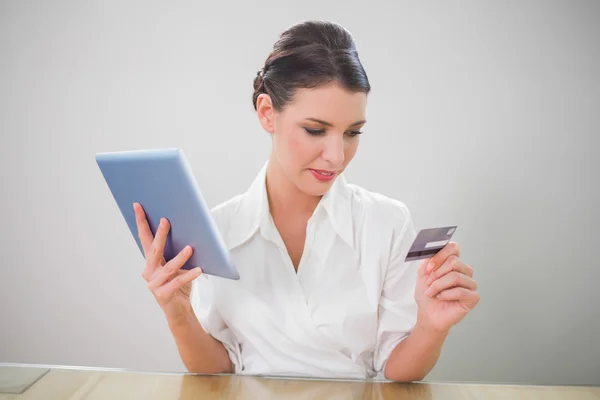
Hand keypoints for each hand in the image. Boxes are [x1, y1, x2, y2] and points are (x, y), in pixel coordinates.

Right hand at [134, 202, 202, 321]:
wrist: (179, 311)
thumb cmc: (179, 284)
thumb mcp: (178, 265)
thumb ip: (177, 251)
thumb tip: (190, 228)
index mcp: (151, 262)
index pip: (145, 239)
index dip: (141, 222)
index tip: (138, 206)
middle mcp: (149, 271)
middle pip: (154, 250)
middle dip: (160, 234)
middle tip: (166, 220)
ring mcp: (154, 284)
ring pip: (168, 267)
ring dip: (180, 257)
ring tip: (190, 248)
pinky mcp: (163, 295)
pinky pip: (177, 282)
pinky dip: (188, 275)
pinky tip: (199, 270)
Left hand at [414, 242, 479, 333]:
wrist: (428, 314)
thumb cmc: (427, 296)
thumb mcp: (422, 274)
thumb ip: (428, 260)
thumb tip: (434, 250)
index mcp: (453, 263)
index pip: (453, 248)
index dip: (440, 256)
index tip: (429, 267)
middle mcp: (464, 271)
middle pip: (454, 261)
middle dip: (437, 273)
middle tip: (429, 283)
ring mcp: (470, 284)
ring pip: (455, 276)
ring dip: (439, 285)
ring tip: (432, 292)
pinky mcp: (473, 297)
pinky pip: (461, 291)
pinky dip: (446, 295)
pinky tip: (441, 298)